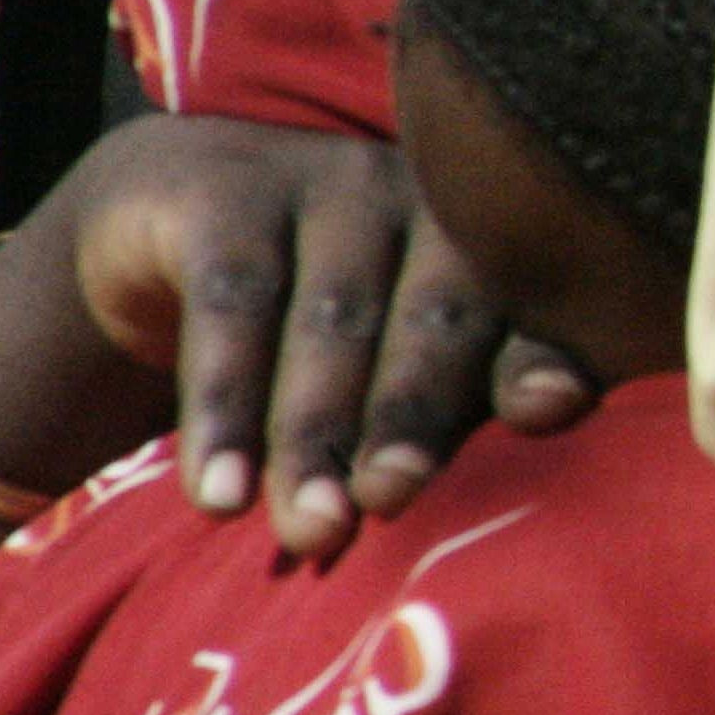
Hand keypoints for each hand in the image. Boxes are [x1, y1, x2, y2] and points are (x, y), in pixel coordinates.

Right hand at [39, 116, 594, 557]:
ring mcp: (331, 185)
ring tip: (312, 529)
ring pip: (332, 319)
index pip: (530, 317)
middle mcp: (428, 205)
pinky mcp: (225, 188)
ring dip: (318, 434)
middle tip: (390, 501)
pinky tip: (219, 492)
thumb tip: (482, 509)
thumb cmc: (319, 339)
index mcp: (496, 250)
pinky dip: (226, 407)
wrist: (165, 231)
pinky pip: (233, 305)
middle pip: (435, 318)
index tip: (549, 410)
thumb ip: (451, 429)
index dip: (541, 361)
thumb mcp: (391, 383)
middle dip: (414, 416)